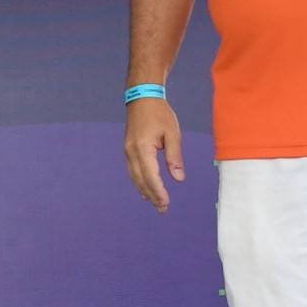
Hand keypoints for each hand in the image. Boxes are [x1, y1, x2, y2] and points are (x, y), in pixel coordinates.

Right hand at [125, 95, 185, 210]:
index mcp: (143, 148)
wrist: (142, 97)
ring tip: (156, 203)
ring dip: (145, 191)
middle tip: (163, 209)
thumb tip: (179, 178)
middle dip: (152, 195)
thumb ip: (175, 157)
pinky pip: (133, 170)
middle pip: (141, 180)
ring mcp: (128, 151)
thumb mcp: (172, 134)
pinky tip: (146, 189)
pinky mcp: (128, 149)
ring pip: (135, 177)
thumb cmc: (159, 114)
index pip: (151, 176)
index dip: (159, 191)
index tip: (166, 204)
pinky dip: (140, 182)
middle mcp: (131, 152)